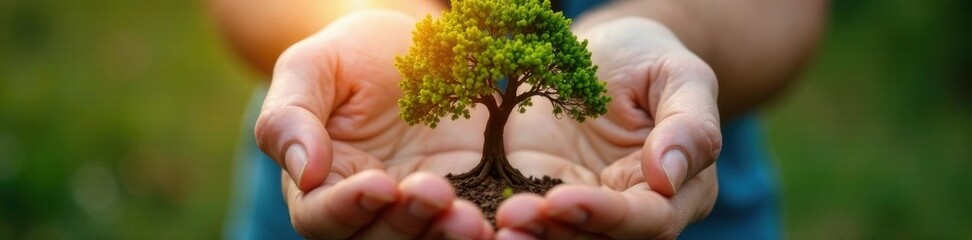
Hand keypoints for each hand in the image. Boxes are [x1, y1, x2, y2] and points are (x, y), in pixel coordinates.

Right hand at [255, 10, 495, 238]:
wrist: (408, 47)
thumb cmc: (346, 57)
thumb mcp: (310, 68)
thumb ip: (290, 117)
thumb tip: (303, 172)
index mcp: (321, 190)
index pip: (322, 218)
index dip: (346, 208)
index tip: (378, 184)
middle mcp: (369, 213)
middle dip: (407, 222)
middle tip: (436, 193)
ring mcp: (420, 210)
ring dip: (449, 236)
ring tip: (473, 219)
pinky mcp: (468, 197)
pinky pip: (476, 223)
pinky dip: (492, 228)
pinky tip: (512, 215)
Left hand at [494, 17, 721, 238]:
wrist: (604, 52)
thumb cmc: (652, 60)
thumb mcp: (682, 78)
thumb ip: (690, 126)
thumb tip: (667, 178)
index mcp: (674, 193)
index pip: (645, 219)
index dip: (606, 215)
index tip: (562, 199)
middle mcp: (626, 211)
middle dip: (554, 233)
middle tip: (512, 217)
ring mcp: (579, 206)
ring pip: (557, 236)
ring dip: (525, 234)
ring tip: (492, 222)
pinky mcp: (537, 193)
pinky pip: (521, 215)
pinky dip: (496, 220)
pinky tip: (469, 213)